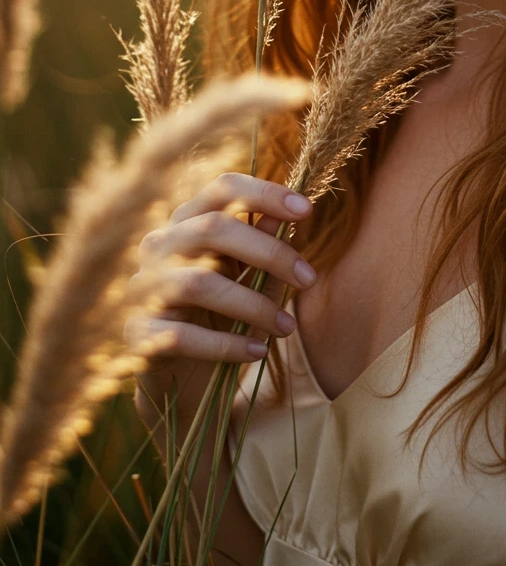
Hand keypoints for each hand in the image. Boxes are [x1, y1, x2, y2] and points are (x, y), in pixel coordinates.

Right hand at [125, 172, 315, 419]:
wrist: (186, 377)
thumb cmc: (224, 316)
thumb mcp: (251, 279)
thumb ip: (266, 248)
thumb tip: (287, 217)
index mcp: (188, 221)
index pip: (223, 189)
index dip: (264, 193)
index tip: (307, 210)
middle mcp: (159, 246)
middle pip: (212, 229)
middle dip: (269, 252)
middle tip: (308, 279)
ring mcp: (142, 288)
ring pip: (199, 283)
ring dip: (253, 305)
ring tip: (286, 326)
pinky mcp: (137, 333)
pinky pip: (182, 335)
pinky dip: (226, 345)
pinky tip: (257, 351)